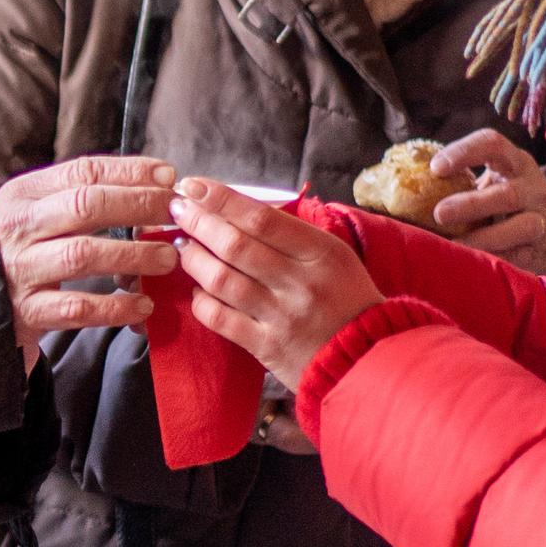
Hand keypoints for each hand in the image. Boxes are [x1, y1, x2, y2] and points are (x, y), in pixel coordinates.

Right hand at [0, 156, 178, 355]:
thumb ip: (78, 196)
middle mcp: (19, 228)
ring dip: (133, 254)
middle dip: (139, 206)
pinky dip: (115, 307)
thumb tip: (151, 180)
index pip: (82, 173)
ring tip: (168, 258)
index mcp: (23, 195)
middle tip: (176, 214)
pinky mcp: (27, 311)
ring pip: (83, 254)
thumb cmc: (15, 250)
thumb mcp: (33, 212)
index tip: (168, 176)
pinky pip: (78, 307)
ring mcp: (21, 269)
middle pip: (86, 206)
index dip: (130, 171)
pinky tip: (143, 305)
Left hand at [171, 177, 381, 388]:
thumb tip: (238, 209)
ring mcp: (282, 317)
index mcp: (322, 254)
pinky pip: (221, 319)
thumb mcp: (334, 258)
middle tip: (176, 210)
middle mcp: (301, 283)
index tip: (193, 187)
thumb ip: (292, 236)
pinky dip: (201, 302)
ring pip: (222, 280)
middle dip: (198, 223)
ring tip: (182, 247)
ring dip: (193, 260)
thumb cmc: (348, 300)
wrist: (369, 359)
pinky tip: (196, 291)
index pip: (262, 219)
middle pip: (236, 246)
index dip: (222, 200)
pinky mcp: (268, 347)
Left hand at [424, 129, 545, 279]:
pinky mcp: (542, 250)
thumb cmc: (502, 203)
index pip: (493, 144)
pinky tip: (469, 265)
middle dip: (472, 204)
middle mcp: (532, 187)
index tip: (435, 168)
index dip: (464, 152)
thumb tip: (382, 190)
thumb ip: (453, 181)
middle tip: (439, 214)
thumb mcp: (488, 182)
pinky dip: (494, 260)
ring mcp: (542, 220)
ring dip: (485, 238)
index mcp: (512, 163)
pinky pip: (521, 257)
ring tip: (453, 246)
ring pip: (523, 226)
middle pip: (507, 193)